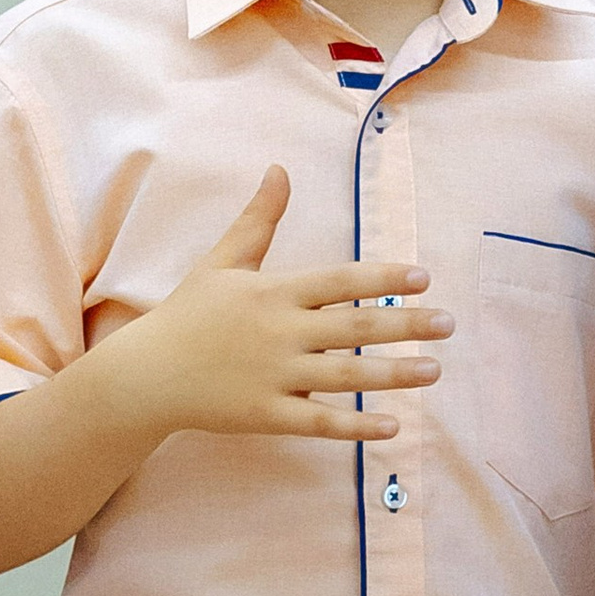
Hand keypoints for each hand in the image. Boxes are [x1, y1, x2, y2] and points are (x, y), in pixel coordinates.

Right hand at [100, 168, 450, 448]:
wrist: (145, 375)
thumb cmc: (188, 314)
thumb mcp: (222, 260)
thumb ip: (259, 219)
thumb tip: (279, 168)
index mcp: (273, 292)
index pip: (339, 281)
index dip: (383, 278)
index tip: (423, 278)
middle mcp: (279, 333)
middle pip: (353, 327)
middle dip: (405, 325)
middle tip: (449, 324)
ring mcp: (274, 376)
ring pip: (344, 375)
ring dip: (392, 374)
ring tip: (434, 370)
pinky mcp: (266, 415)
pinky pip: (319, 423)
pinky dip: (355, 426)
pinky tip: (393, 425)